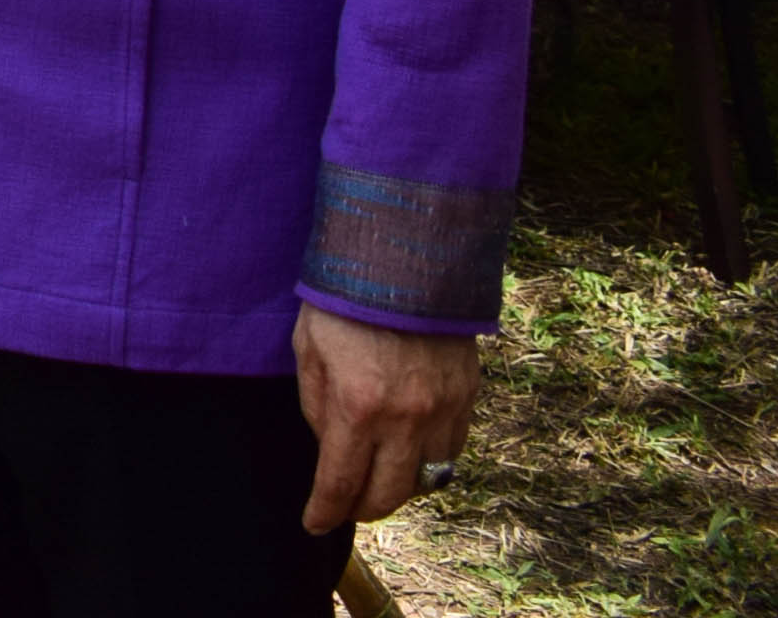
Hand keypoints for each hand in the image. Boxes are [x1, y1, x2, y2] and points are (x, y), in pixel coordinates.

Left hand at [291, 305, 484, 531]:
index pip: (341, 482)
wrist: (404, 255)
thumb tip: (331, 449)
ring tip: (380, 478)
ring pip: (429, 478)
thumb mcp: (309, 350)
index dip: (325, 510)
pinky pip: (453, 448)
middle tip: (347, 506)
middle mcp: (407, 417)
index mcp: (359, 406)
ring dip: (402, 486)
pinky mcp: (468, 394)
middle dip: (364, 509)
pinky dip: (432, 459)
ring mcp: (444, 408)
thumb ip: (319, 407)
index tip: (314, 522)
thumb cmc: (344, 299)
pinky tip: (411, 449)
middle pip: (391, 494)